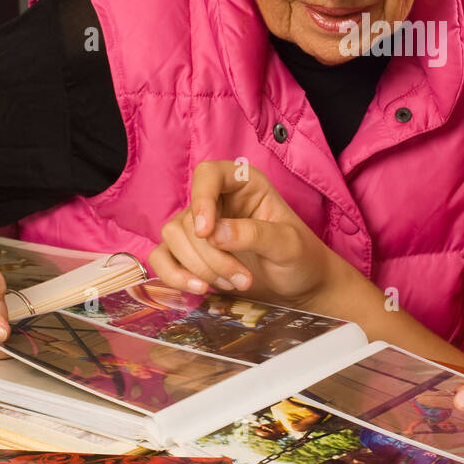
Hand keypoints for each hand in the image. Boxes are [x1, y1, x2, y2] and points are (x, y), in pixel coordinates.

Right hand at [152, 160, 343, 307]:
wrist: (301, 287)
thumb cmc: (300, 257)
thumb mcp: (287, 244)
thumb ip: (254, 234)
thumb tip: (214, 234)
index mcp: (243, 184)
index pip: (208, 174)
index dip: (201, 200)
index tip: (207, 233)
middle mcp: (218, 201)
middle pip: (188, 217)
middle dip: (210, 255)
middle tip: (242, 278)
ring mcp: (201, 227)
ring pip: (173, 237)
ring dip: (199, 268)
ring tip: (233, 285)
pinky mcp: (189, 254)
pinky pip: (162, 258)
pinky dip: (174, 276)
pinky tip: (200, 290)